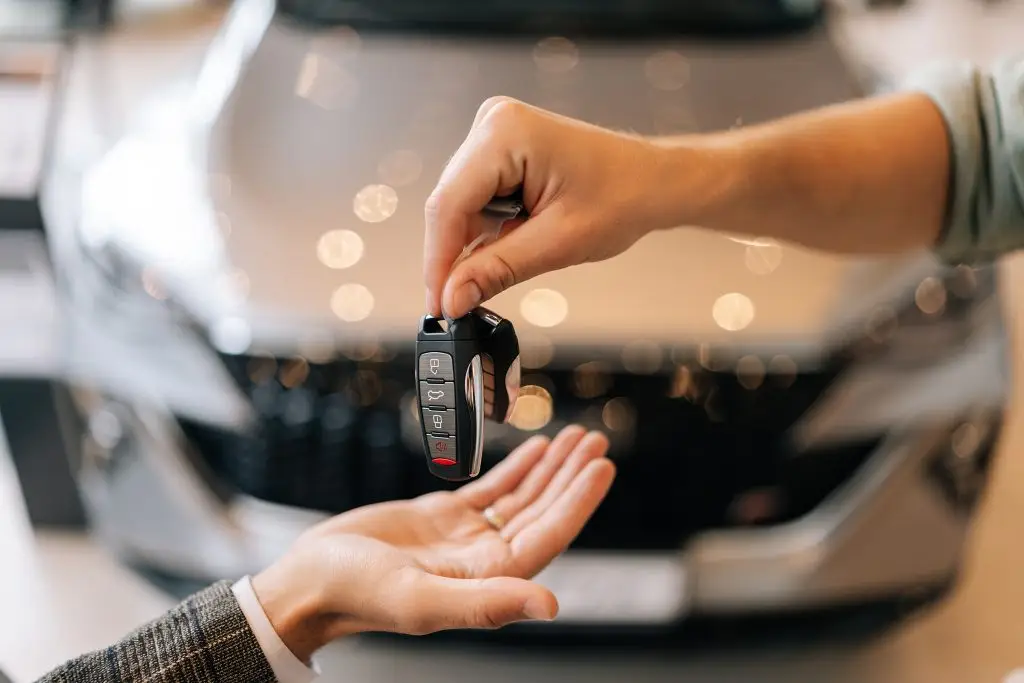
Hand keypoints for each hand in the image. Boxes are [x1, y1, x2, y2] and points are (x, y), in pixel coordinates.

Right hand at [252, 425, 614, 660]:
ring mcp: (465, 536)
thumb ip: (487, 604)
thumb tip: (550, 607)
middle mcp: (484, 559)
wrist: (312, 580)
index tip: (602, 468)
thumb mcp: (422, 598)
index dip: (578, 502)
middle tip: (597, 442)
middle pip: (542, 511)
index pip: (548, 535)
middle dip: (571, 476)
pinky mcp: (442, 516)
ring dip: (550, 468)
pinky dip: (515, 468)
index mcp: (488, 580)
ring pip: (521, 497)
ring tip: (577, 439)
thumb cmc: (358, 595)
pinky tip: (536, 448)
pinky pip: (490, 488)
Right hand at [423, 97, 692, 318]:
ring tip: (518, 257)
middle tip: (461, 304)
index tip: (438, 305)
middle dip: (456, 256)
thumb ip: (497, 269)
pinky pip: (476, 200)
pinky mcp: (500, 151)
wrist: (654, 182)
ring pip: (460, 207)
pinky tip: (514, 243)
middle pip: (450, 205)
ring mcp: (495, 134)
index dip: (439, 261)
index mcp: (505, 133)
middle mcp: (493, 124)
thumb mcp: (558, 243)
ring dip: (476, 244)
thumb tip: (451, 298)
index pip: (449, 205)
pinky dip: (489, 231)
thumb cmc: (623, 197)